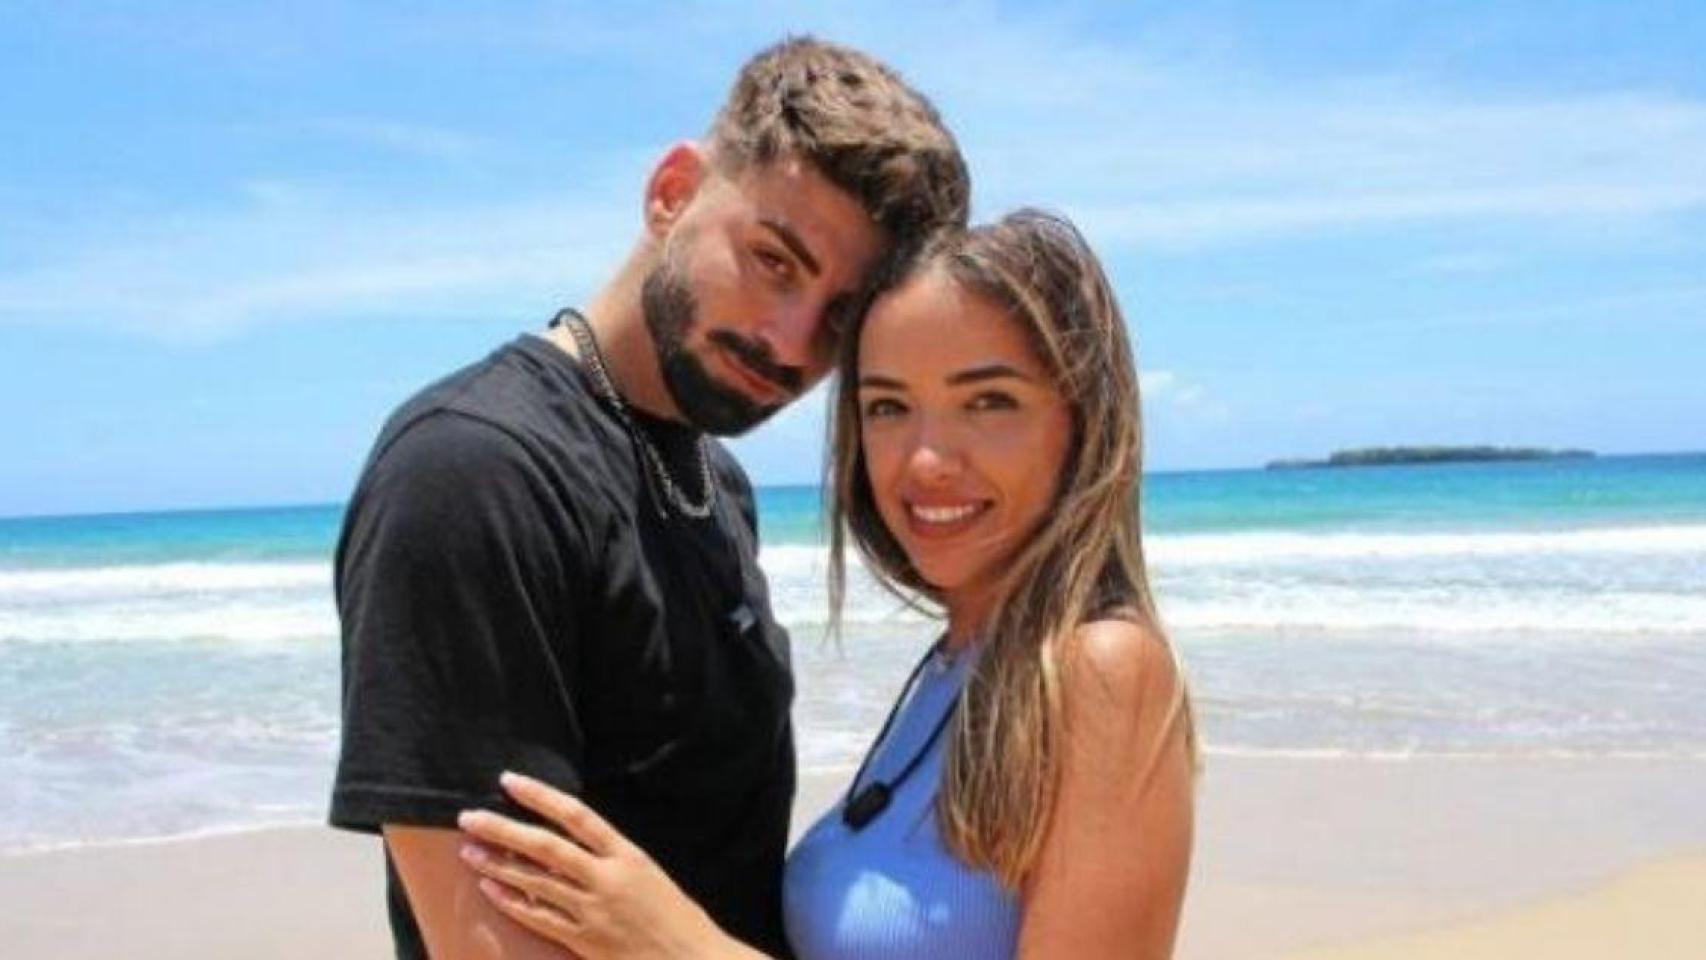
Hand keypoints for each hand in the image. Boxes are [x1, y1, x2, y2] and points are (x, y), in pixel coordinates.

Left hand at [458, 772, 724, 959]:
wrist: (692, 959)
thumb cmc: (675, 917)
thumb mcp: (648, 876)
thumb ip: (611, 858)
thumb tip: (569, 842)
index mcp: (628, 855)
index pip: (576, 815)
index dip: (540, 796)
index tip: (509, 781)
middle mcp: (608, 878)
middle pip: (545, 846)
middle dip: (503, 829)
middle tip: (468, 817)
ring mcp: (594, 911)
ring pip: (535, 882)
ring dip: (498, 865)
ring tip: (468, 850)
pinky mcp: (584, 941)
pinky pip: (539, 918)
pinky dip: (512, 902)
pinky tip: (490, 888)